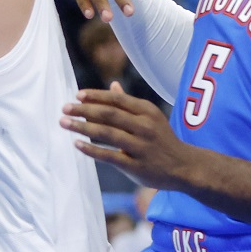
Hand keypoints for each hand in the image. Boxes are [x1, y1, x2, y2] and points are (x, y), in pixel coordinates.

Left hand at [61, 82, 188, 189]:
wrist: (185, 166)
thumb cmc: (163, 139)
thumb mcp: (151, 117)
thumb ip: (129, 104)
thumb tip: (112, 85)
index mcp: (147, 111)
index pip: (117, 99)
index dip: (96, 96)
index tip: (77, 95)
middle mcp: (144, 126)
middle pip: (109, 114)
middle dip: (84, 110)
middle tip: (64, 109)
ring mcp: (141, 146)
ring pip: (107, 133)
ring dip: (83, 127)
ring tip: (64, 123)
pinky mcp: (136, 166)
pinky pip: (110, 156)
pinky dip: (92, 150)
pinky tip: (77, 144)